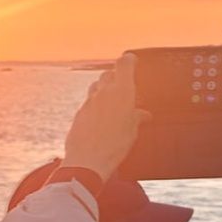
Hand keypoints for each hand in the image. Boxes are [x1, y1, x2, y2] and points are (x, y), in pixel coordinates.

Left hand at [63, 53, 148, 183]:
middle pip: (108, 73)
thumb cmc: (114, 146)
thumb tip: (143, 115)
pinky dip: (95, 105)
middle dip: (115, 75)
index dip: (128, 60)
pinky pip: (88, 103)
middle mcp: (103, 92)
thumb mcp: (132, 131)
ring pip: (96, 86)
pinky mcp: (79, 114)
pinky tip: (100, 117)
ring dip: (103, 88)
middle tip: (123, 83)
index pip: (124, 64)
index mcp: (122, 92)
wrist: (87, 161)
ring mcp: (88, 102)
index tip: (132, 60)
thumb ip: (137, 118)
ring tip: (112, 99)